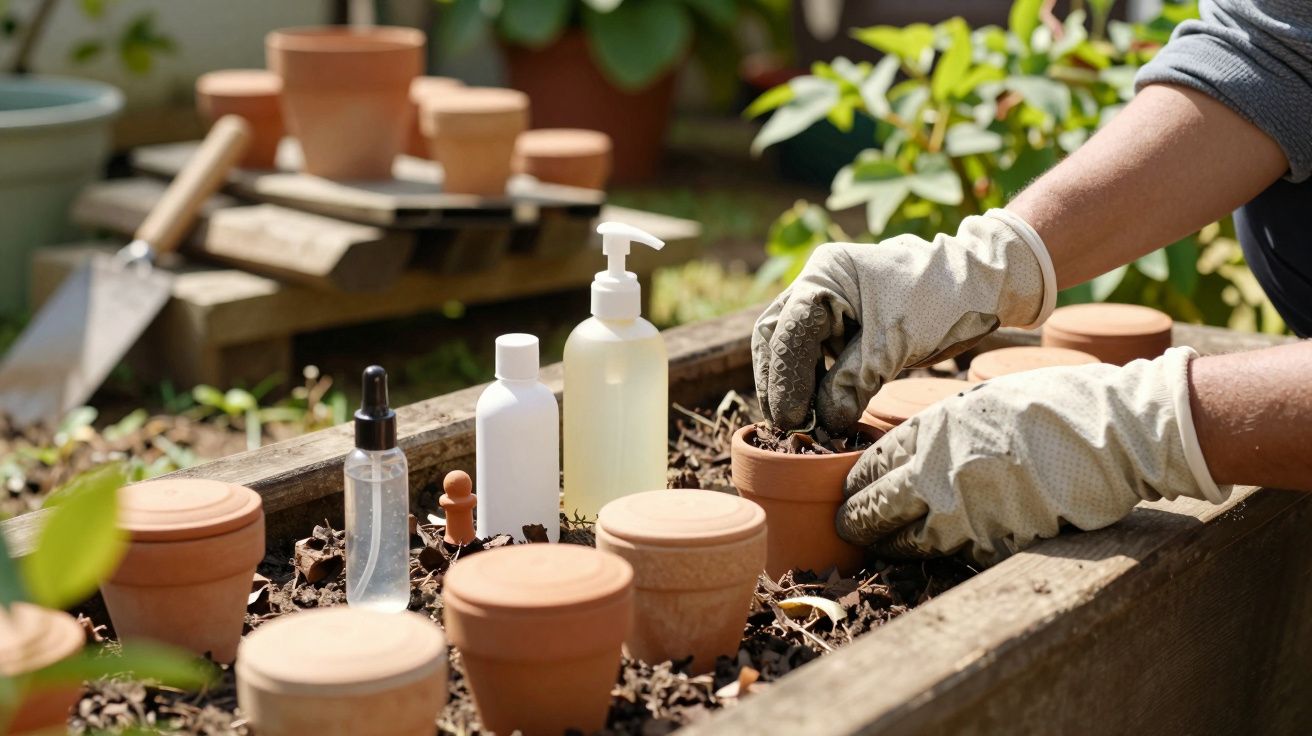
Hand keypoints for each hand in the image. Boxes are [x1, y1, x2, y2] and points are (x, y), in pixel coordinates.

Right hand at [752, 209, 1054, 432]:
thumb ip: (854, 381)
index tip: (793, 419)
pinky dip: (809, 384)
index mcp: (826, 273)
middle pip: (775, 336)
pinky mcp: (837, 324)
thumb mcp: (895, 343)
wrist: (976, 286)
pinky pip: (810, 356)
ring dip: (790, 386)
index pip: (790, 330)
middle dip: (777, 383)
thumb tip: (824, 422)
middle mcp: (815, 283)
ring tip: (799, 426)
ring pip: (787, 348)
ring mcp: (823, 303)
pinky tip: (815, 412)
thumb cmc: (939, 301)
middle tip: (786, 427)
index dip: (786, 378)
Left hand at [835, 347, 1229, 565]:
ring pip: (907, 542)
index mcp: (933, 430)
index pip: (870, 466)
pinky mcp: (998, 542)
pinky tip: (932, 551)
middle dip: (856, 519)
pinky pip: (953, 555)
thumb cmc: (1053, 405)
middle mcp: (940, 473)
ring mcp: (968, 512)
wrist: (1117, 433)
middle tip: (847, 525)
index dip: (853, 484)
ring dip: (888, 544)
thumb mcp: (982, 400)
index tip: (846, 491)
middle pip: (875, 508)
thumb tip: (907, 451)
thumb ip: (940, 428)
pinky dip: (939, 555)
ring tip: (877, 544)